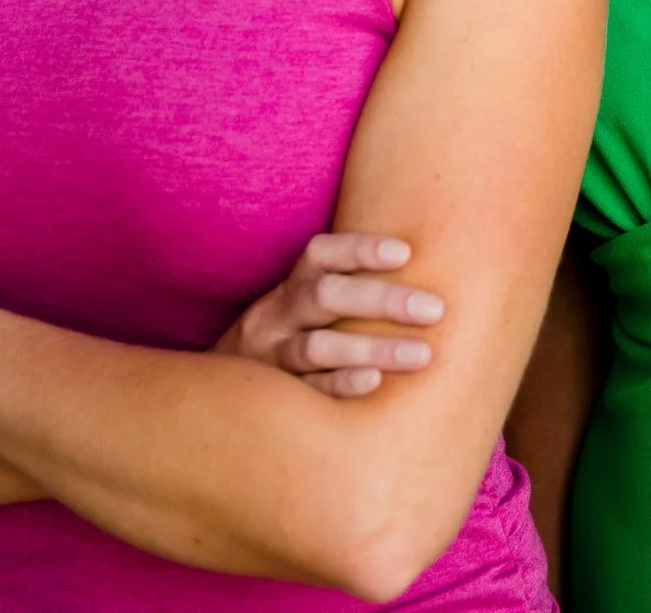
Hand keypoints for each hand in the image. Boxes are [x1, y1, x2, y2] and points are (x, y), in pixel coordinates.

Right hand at [214, 233, 444, 397]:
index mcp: (288, 289)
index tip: (406, 252)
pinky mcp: (270, 400)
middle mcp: (274, 317)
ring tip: (421, 354)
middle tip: (435, 309)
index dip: (360, 249)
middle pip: (325, 297)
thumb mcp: (303, 311)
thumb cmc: (289, 344)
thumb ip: (348, 294)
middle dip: (383, 300)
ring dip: (372, 348)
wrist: (215, 400)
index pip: (319, 255)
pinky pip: (307, 392)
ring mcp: (268, 360)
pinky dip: (340, 385)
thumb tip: (431, 269)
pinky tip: (374, 384)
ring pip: (317, 347)